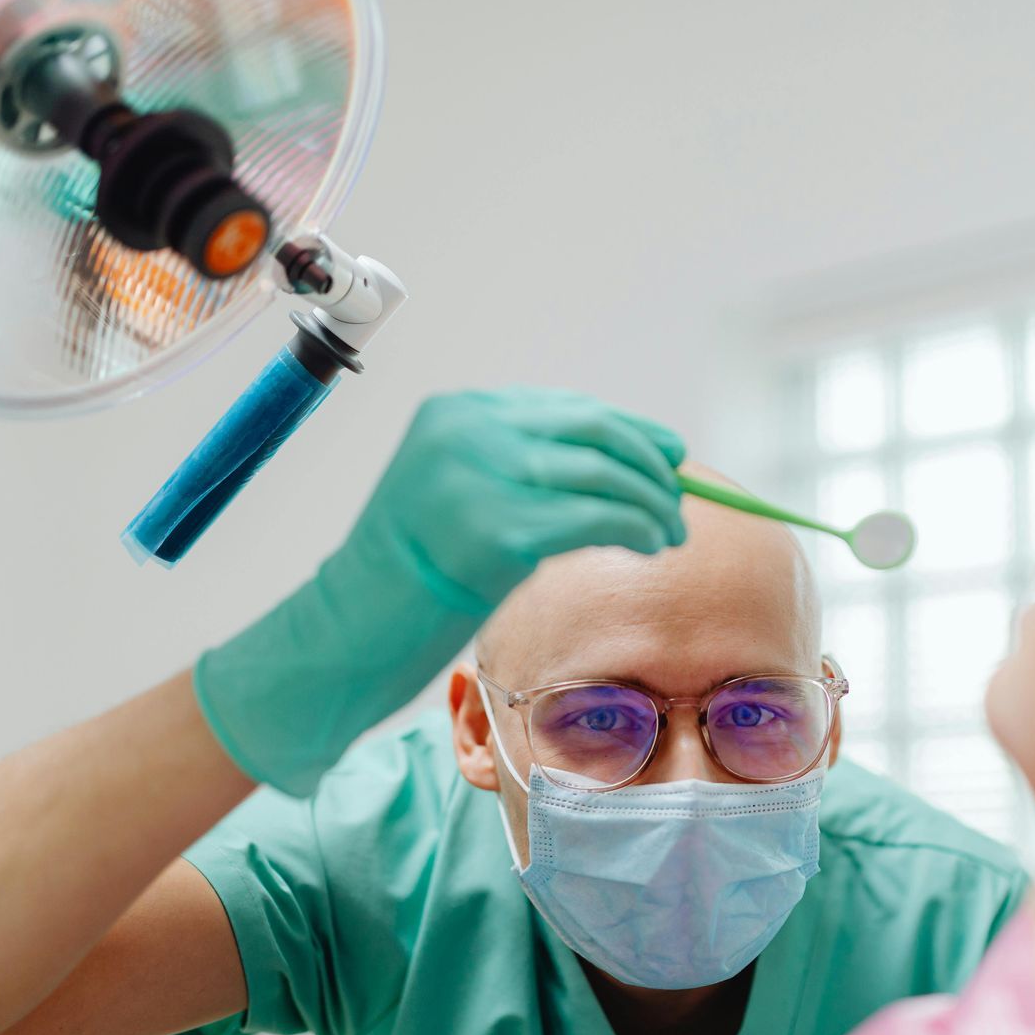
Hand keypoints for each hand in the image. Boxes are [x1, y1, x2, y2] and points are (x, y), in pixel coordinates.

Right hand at [195, 388, 688, 794]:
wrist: (354, 626)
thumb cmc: (415, 572)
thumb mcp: (464, 495)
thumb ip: (529, 468)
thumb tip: (631, 462)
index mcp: (458, 413)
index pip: (569, 408)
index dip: (631, 430)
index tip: (671, 454)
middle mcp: (467, 433)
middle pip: (593, 433)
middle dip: (650, 466)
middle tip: (681, 500)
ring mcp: (480, 478)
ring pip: (602, 475)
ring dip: (652, 503)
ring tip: (671, 533)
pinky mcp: (497, 532)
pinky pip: (595, 519)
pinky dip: (635, 529)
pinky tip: (648, 546)